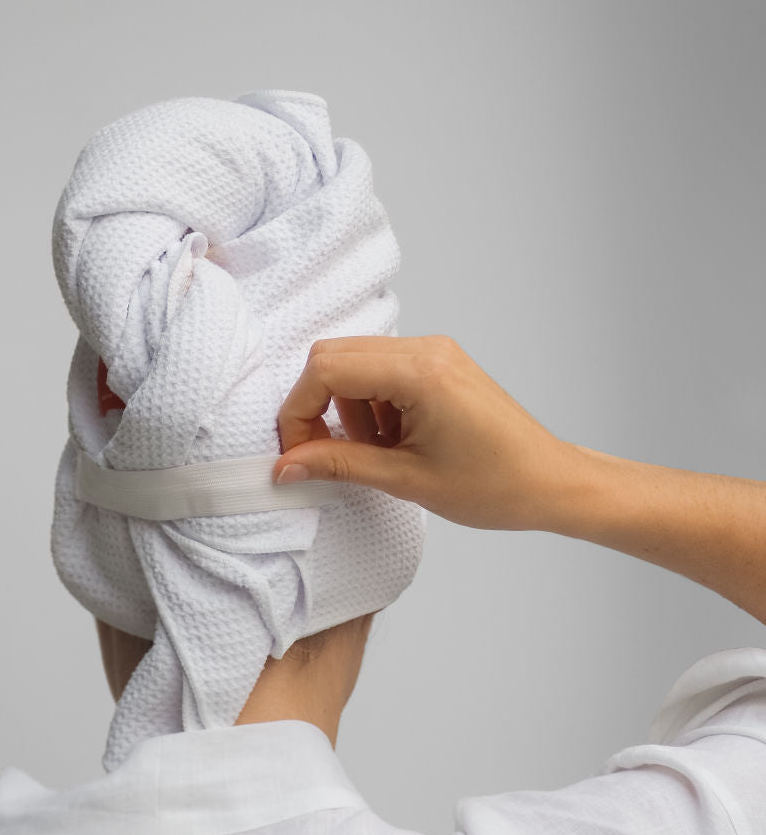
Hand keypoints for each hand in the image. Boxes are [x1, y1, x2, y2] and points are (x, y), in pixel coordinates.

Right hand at [274, 335, 585, 530]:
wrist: (550, 482)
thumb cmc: (495, 485)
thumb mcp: (406, 480)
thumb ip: (338, 465)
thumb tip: (286, 467)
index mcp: (420, 372)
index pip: (326, 370)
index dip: (298, 412)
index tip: (295, 454)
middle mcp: (426, 349)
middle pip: (332, 357)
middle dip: (314, 407)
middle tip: (319, 454)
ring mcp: (434, 352)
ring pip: (353, 363)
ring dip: (345, 409)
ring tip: (373, 453)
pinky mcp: (438, 364)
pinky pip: (380, 371)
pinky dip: (369, 405)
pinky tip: (391, 441)